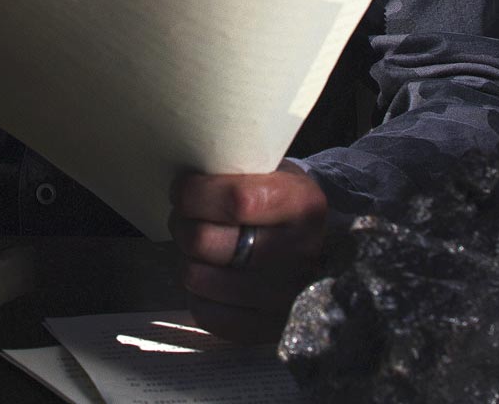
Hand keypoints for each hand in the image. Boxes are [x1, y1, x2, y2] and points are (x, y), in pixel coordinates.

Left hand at [169, 165, 327, 342]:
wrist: (316, 242)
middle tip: (187, 217)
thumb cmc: (278, 200)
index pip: (234, 200)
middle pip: (205, 241)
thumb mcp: (270, 170)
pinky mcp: (267, 329)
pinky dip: (197, 293)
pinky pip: (206, 312)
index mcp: (303, 205)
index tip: (183, 189)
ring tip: (200, 246)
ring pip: (199, 278)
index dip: (195, 193)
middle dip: (182, 224)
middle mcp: (301, 253)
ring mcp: (286, 296)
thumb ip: (234, 170)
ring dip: (188, 259)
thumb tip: (182, 177)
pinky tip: (210, 274)